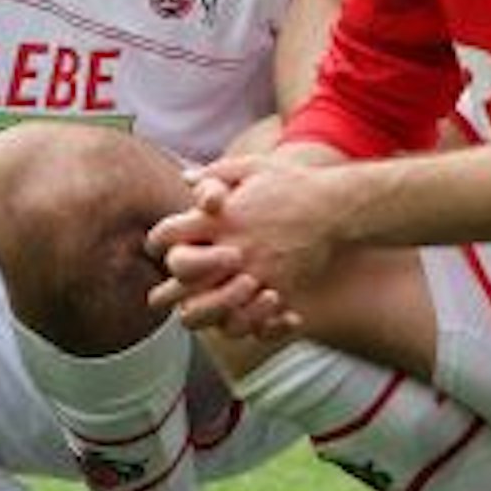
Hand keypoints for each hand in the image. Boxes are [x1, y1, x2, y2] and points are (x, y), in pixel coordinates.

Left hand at [147, 156, 343, 337]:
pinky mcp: (280, 289)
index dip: (154, 242)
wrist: (336, 206)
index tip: (155, 248)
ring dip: (199, 312)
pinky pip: (249, 320)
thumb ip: (214, 174)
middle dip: (167, 286)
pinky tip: (231, 318)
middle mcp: (232, 246)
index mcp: (219, 216)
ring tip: (194, 313)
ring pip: (212, 307)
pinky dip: (238, 323)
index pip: (167, 235)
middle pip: (182, 274)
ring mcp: (256, 271)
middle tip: (162, 295)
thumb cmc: (290, 184)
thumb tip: (186, 179)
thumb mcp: (249, 167)